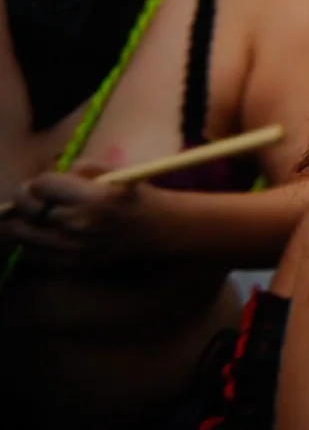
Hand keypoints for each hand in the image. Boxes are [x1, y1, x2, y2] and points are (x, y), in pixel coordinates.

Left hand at [1, 168, 155, 265]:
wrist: (159, 232)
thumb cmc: (137, 197)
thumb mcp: (115, 172)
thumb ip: (79, 169)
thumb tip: (50, 178)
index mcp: (93, 197)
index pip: (42, 184)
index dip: (42, 181)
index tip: (49, 183)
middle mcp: (79, 223)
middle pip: (28, 208)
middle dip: (27, 198)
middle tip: (35, 196)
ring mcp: (72, 247)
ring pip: (23, 234)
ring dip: (24, 222)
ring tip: (34, 216)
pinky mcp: (70, 263)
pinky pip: (32, 254)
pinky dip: (29, 242)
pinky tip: (41, 233)